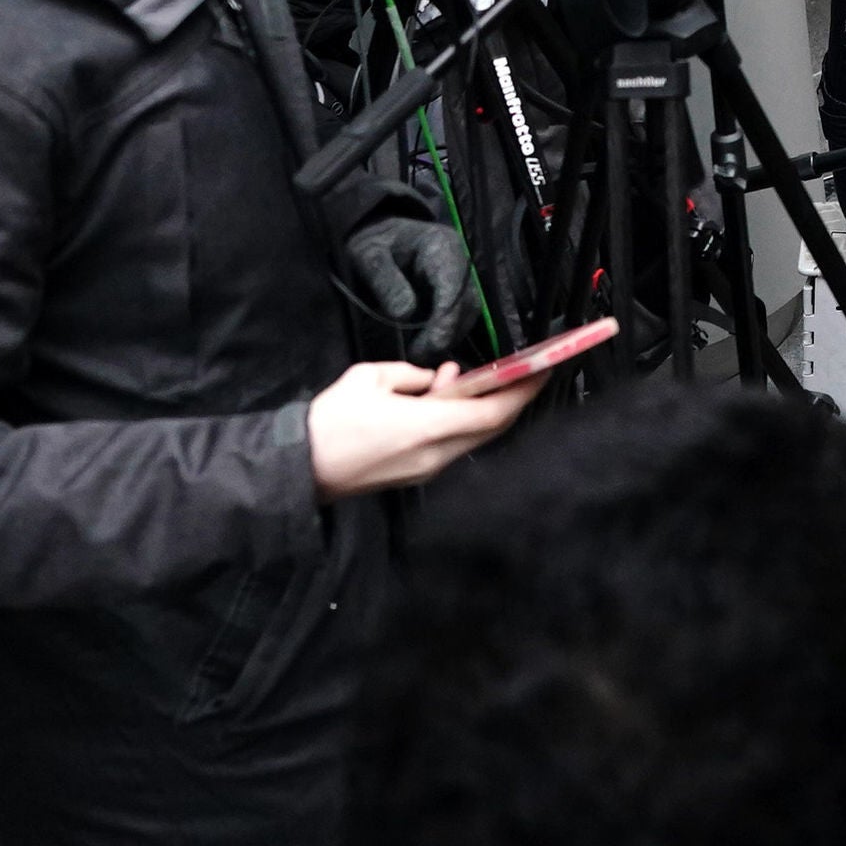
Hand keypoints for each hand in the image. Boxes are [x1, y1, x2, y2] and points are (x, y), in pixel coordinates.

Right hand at [308, 360, 541, 500]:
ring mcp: (429, 470)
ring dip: (481, 408)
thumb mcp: (371, 378)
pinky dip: (460, 421)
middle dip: (513, 398)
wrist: (302, 468)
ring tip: (462, 378)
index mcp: (429, 427)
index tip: (543, 369)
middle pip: (492, 427)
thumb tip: (436, 379)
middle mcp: (437, 454)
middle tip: (524, 371)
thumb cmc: (333, 421)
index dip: (523, 391)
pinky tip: (441, 400)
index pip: (493, 411)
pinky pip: (453, 445)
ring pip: (473, 436)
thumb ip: (411, 374)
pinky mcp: (417, 476)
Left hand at [344, 217, 476, 360]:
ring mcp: (458, 276)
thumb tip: (405, 314)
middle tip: (420, 355)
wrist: (376, 231)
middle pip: (467, 303)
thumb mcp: (369, 255)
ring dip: (448, 335)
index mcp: (442, 246)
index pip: (454, 288)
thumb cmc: (372, 240)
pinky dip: (445, 331)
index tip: (431, 346)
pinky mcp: (453, 289)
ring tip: (419, 354)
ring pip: (466, 312)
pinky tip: (425, 345)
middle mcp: (458, 261)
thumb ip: (386, 282)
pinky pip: (458, 314)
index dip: (446, 320)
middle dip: (448, 332)